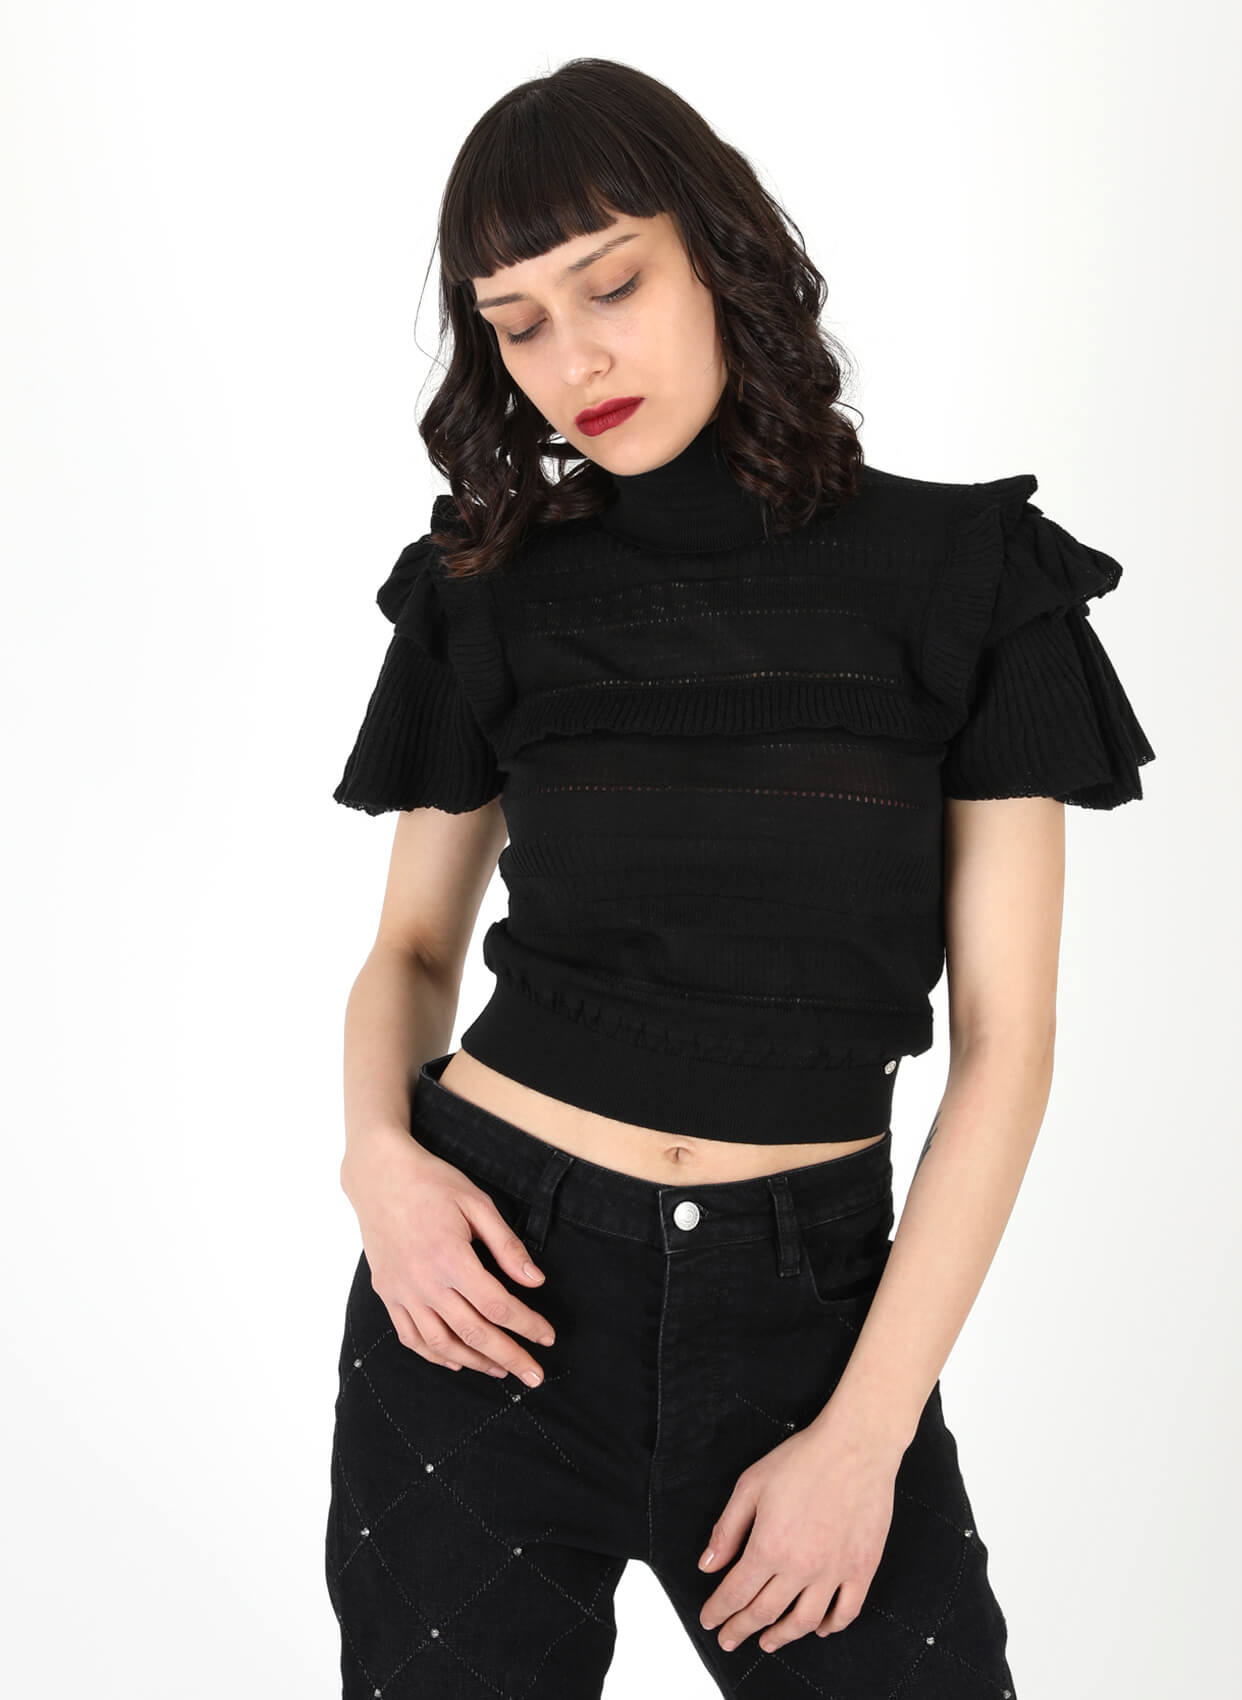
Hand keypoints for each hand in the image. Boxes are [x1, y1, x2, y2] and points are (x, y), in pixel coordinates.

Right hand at [341, 1124, 555, 1383]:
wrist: (378, 1175)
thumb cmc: (432, 1183)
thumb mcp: (477, 1203)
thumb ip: (506, 1245)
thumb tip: (535, 1280)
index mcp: (451, 1257)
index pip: (497, 1305)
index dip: (527, 1325)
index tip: (547, 1337)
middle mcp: (425, 1281)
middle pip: (473, 1332)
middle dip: (508, 1357)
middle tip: (534, 1377)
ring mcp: (402, 1291)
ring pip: (441, 1342)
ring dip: (474, 1363)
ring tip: (500, 1371)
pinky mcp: (387, 1293)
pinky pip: (410, 1336)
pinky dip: (434, 1354)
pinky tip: (454, 1360)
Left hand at [697, 1403, 902, 1654]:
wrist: (855, 1447)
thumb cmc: (802, 1460)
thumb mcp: (751, 1486)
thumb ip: (727, 1529)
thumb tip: (708, 1565)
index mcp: (769, 1547)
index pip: (736, 1593)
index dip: (719, 1611)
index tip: (709, 1620)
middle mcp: (801, 1568)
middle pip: (765, 1612)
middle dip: (741, 1629)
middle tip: (728, 1639)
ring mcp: (834, 1572)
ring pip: (804, 1621)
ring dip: (782, 1637)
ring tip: (767, 1642)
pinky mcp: (862, 1568)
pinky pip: (846, 1611)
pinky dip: (831, 1626)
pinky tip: (820, 1629)